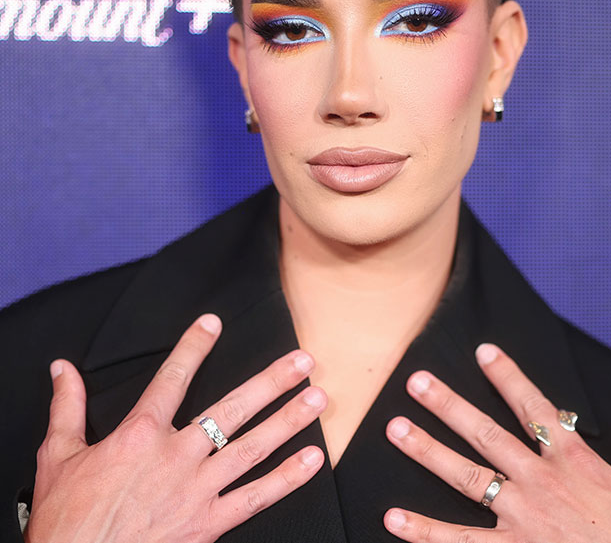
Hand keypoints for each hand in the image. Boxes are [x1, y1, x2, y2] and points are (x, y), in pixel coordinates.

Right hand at [25, 314, 325, 542]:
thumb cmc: (66, 521)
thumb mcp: (58, 458)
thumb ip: (67, 408)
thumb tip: (62, 368)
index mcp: (139, 435)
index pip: (172, 379)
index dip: (193, 347)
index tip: (214, 323)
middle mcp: (176, 457)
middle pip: (232, 410)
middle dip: (271, 382)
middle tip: (303, 361)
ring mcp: (196, 491)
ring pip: (252, 448)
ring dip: (288, 421)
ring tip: (317, 399)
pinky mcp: (208, 524)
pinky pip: (254, 498)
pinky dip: (286, 479)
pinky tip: (311, 460)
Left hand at [383, 344, 610, 542]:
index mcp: (574, 462)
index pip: (535, 408)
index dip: (507, 376)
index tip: (483, 350)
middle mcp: (541, 482)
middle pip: (486, 434)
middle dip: (448, 405)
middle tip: (416, 381)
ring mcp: (522, 517)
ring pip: (465, 476)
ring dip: (427, 451)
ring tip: (394, 428)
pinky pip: (461, 541)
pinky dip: (425, 531)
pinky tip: (394, 518)